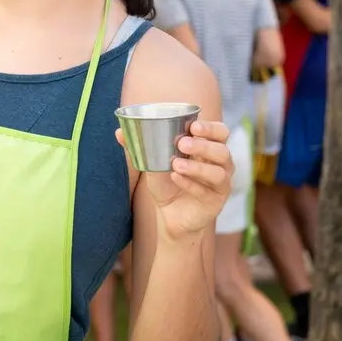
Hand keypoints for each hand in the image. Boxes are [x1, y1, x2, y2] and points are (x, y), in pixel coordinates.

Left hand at [122, 119, 231, 239]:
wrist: (169, 215)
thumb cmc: (166, 183)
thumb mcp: (152, 163)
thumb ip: (139, 147)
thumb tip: (119, 132)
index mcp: (208, 149)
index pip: (221, 133)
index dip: (211, 128)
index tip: (193, 126)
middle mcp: (220, 165)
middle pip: (222, 151)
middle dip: (204, 145)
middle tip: (182, 143)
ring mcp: (220, 184)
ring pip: (218, 172)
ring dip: (197, 166)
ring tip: (176, 165)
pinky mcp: (216, 202)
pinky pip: (207, 192)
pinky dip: (190, 184)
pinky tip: (176, 179)